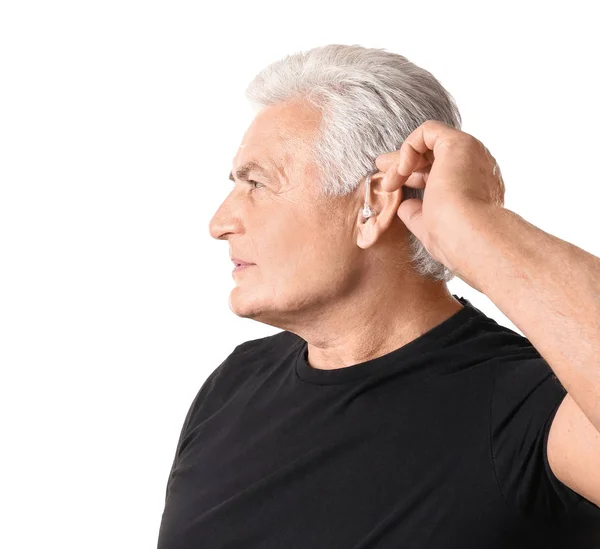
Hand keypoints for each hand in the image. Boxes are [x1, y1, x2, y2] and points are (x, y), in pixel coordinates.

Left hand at [375, 120, 505, 273]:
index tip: (391, 184)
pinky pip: (428, 131)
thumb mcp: (429, 226)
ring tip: (386, 180)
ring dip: (402, 160)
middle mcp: (476, 168)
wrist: (470, 235)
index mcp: (474, 188)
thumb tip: (404, 206)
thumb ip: (417, 214)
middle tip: (380, 167)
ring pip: (429, 143)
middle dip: (403, 161)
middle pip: (434, 155)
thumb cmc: (453, 240)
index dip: (413, 175)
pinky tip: (400, 171)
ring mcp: (471, 153)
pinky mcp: (459, 143)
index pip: (440, 173)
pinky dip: (408, 147)